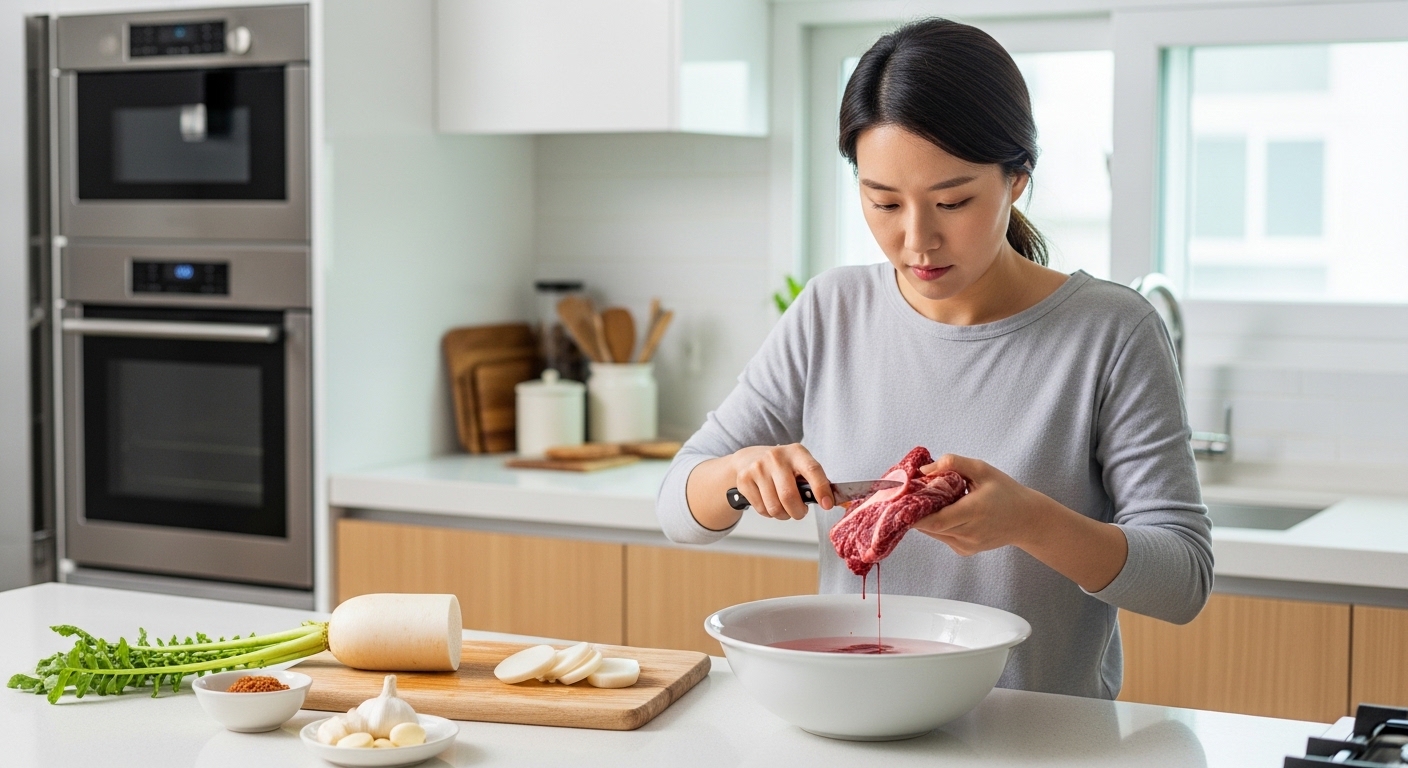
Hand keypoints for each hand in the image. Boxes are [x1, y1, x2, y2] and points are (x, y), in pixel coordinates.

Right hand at [727, 444, 834, 519]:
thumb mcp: (799, 464)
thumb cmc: (781, 466)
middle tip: (800, 512)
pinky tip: (769, 502)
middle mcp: (776, 458)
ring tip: (784, 507)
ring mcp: (758, 468)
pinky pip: (761, 509)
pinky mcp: (744, 480)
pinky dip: (769, 513)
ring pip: (774, 508)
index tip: (827, 504)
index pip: (812, 470)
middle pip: (789, 496)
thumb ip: (813, 481)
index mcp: (796, 452)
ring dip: (783, 515)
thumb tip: (830, 502)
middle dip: (798, 512)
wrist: (748, 458)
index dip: (821, 489)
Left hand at [910, 454, 1039, 555]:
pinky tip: (941, 510)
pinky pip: (942, 536)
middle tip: (903, 496)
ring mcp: (966, 545)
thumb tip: (924, 470)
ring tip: (919, 500)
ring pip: (934, 532)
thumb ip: (953, 463)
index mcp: (974, 512)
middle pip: (930, 526)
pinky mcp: (965, 550)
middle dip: (915, 512)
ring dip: (924, 517)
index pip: (935, 520)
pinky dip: (936, 524)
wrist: (1027, 520)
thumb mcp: (982, 470)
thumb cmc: (1006, 492)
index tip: (898, 503)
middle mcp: (969, 533)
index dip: (913, 514)